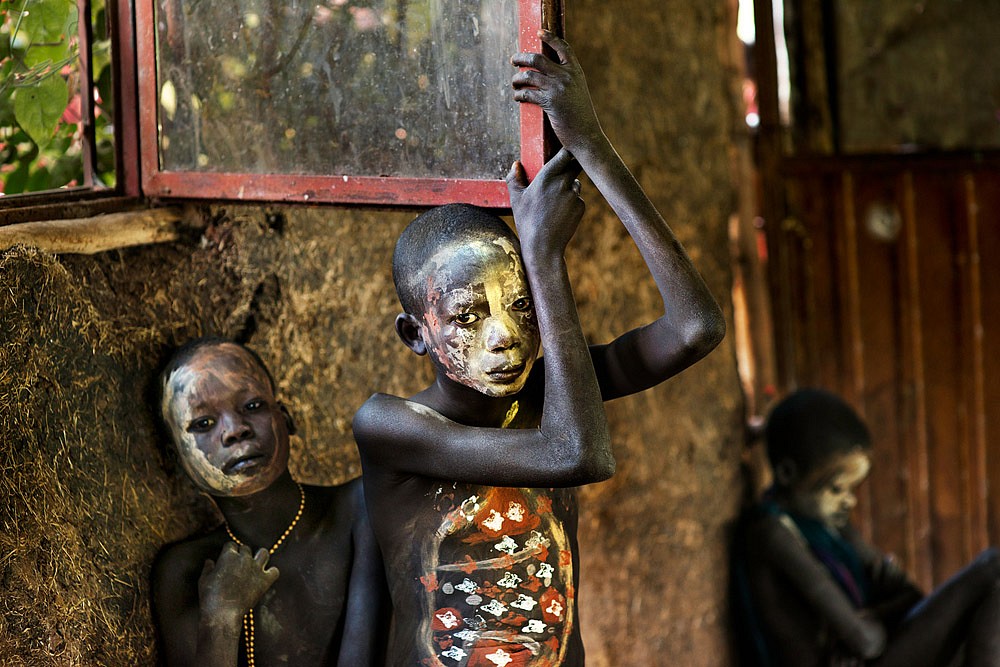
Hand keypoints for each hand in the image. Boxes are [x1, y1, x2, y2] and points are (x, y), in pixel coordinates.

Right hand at [198, 542, 279, 620]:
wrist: (222, 613)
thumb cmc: (210, 597)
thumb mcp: (203, 580)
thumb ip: (208, 568)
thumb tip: (209, 561)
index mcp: (228, 556)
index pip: (231, 545)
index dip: (229, 551)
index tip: (227, 558)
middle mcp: (244, 559)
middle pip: (246, 548)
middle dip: (242, 554)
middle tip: (238, 565)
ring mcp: (256, 569)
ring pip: (264, 553)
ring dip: (260, 557)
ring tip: (255, 564)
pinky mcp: (264, 580)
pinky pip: (274, 571)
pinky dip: (271, 573)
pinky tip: (265, 577)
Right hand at [506, 147, 584, 260]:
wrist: (543, 246)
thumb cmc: (527, 222)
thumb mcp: (516, 200)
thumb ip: (514, 179)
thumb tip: (516, 165)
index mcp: (547, 177)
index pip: (565, 154)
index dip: (568, 151)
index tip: (566, 151)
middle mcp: (563, 183)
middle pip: (575, 165)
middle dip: (571, 166)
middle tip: (565, 169)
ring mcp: (574, 195)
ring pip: (576, 183)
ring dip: (569, 186)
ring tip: (554, 201)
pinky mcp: (581, 206)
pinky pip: (577, 199)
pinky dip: (571, 202)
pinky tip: (559, 214)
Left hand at [511, 31, 602, 154]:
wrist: (586, 134)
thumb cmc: (581, 116)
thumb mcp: (578, 92)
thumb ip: (567, 80)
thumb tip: (549, 73)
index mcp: (576, 72)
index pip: (563, 48)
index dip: (550, 38)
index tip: (539, 32)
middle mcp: (566, 76)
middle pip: (537, 59)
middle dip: (521, 58)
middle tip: (514, 60)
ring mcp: (557, 88)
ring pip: (529, 75)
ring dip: (517, 79)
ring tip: (514, 83)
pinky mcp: (549, 102)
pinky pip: (527, 93)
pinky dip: (519, 94)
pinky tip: (517, 97)